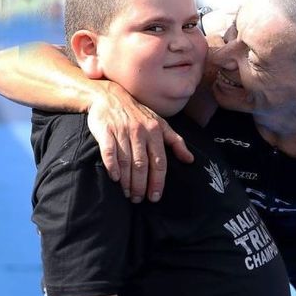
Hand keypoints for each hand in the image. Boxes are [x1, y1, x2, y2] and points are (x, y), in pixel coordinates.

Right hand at [87, 81, 193, 202]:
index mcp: (155, 132)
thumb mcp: (161, 124)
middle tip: (139, 200)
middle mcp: (139, 132)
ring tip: (128, 195)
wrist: (109, 96)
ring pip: (126, 161)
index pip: (159, 162)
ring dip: (127, 181)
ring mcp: (122, 131)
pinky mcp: (105, 131)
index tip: (155, 197)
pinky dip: (112, 166)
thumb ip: (176, 142)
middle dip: (141, 186)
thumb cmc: (138, 114)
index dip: (158, 181)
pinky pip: (109, 151)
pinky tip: (115, 179)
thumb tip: (190, 160)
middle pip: (142, 165)